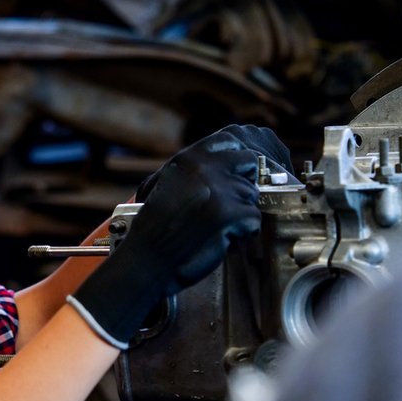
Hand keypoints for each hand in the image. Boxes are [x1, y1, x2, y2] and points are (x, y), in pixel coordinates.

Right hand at [69, 127, 269, 347]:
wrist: (147, 259)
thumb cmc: (152, 228)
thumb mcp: (162, 183)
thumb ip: (190, 169)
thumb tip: (217, 159)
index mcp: (189, 159)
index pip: (230, 141)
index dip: (236, 159)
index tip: (235, 172)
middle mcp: (207, 170)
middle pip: (249, 163)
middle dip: (244, 182)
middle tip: (230, 202)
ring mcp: (222, 191)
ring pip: (252, 195)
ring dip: (240, 212)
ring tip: (216, 225)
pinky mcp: (232, 215)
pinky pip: (254, 219)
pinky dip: (243, 231)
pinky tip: (221, 236)